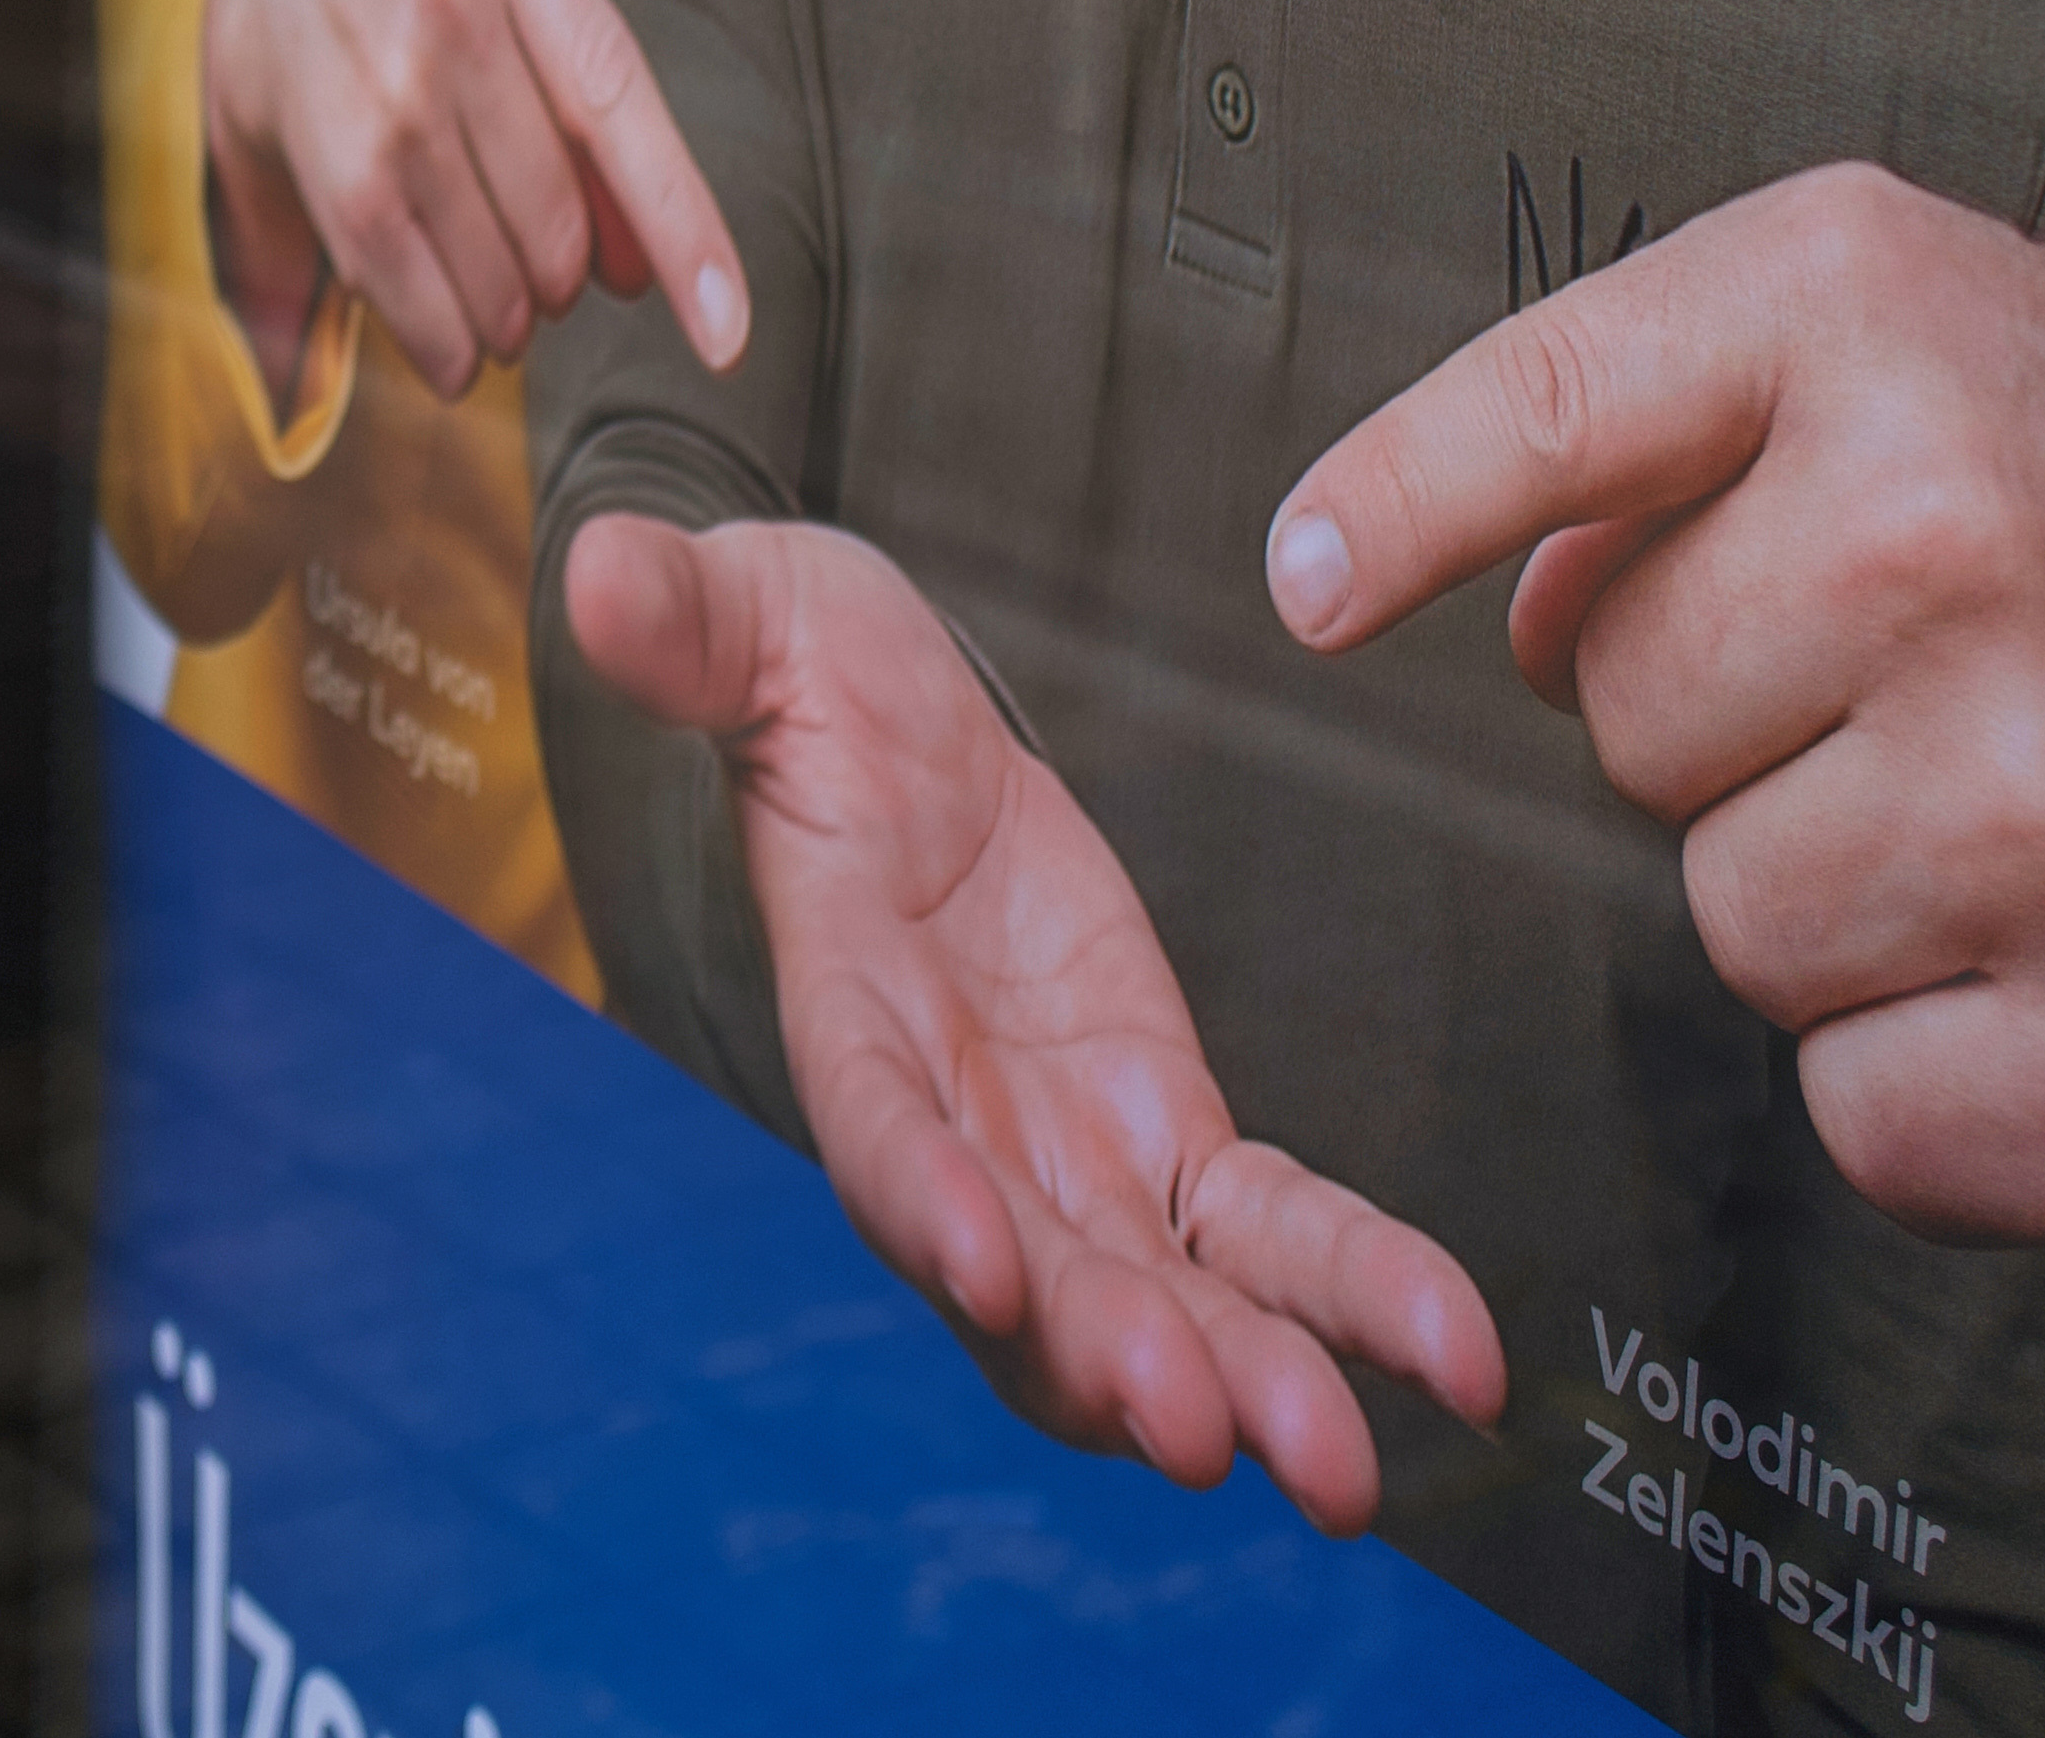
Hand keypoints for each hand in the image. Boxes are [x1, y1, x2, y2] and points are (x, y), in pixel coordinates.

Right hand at [197, 0, 741, 397]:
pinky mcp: (318, 128)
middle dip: (561, 281)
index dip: (681, 227)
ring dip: (506, 319)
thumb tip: (635, 268)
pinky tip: (451, 353)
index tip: (727, 333)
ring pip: (485, 252)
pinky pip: (398, 269)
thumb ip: (566, 95)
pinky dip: (439, 337)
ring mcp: (380, 59)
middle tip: (545, 288)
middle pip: (552, 206)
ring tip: (497, 319)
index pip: (617, 101)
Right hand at [563, 513, 1499, 1525]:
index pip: (875, 1121)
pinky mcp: (1163, 1131)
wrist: (889, 718)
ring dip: (1248, 1380)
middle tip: (1201, 1429)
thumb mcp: (748, 620)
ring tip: (1340, 1470)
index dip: (921, 1197)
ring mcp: (1062, 1149)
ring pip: (1158, 1296)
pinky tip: (1455, 1361)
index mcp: (847, 1008)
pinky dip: (1355, 1293)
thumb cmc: (801, 671)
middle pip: (1026, 1277)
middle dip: (1109, 1358)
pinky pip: (1271, 1232)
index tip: (987, 1267)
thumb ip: (682, 625)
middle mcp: (954, 1125)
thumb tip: (588, 575)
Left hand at [1259, 164, 2044, 1241]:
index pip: (1554, 409)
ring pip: (1728, 917)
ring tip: (2016, 815)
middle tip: (1933, 683)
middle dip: (1736, 724)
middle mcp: (1951, 536)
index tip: (1302, 582)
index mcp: (1884, 320)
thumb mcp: (1934, 336)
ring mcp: (2044, 805)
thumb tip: (1473, 597)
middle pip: (1621, 717)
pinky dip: (1936, 1078)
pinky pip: (1852, 1108)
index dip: (1402, 503)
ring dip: (1836, 901)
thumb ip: (1669, 418)